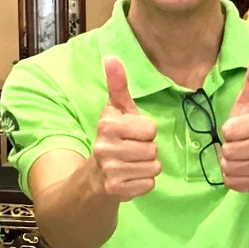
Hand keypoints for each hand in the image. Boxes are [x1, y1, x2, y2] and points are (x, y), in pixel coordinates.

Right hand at [94, 57, 159, 199]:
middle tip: (132, 150)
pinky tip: (130, 177)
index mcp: (108, 124)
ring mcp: (110, 170)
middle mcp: (105, 147)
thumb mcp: (117, 110)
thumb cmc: (114, 137)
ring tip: (132, 163)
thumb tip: (111, 57)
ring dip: (147, 167)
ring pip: (153, 167)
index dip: (146, 132)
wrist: (94, 175)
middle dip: (147, 150)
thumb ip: (118, 85)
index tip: (133, 133)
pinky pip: (149, 184)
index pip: (150, 129)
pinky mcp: (116, 190)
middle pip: (153, 149)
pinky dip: (144, 182)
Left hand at [219, 51, 248, 193]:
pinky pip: (231, 182)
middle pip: (227, 151)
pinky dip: (234, 177)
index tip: (241, 129)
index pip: (229, 130)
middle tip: (242, 144)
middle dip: (230, 148)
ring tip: (243, 156)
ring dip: (230, 163)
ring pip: (228, 167)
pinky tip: (245, 169)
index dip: (230, 130)